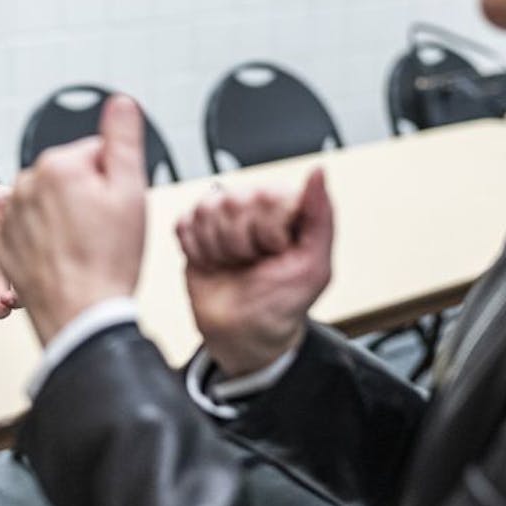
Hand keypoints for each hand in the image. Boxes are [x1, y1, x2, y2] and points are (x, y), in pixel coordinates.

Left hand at [0, 95, 147, 344]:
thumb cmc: (108, 260)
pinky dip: (48, 241)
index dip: (115, 181)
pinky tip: (66, 260)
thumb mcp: (130, 191)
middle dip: (90, 198)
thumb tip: (120, 101)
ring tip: (86, 250)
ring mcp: (11, 218)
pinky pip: (32, 231)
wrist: (81, 317)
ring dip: (68, 219)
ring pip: (51, 205)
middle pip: (72, 178)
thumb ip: (123, 138)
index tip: (118, 210)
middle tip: (105, 232)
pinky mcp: (4, 247)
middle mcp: (26, 185)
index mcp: (58, 166)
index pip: (97, 154)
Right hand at [176, 168, 333, 376]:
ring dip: (219, 249)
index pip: (267, 194)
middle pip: (233, 200)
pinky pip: (184, 223)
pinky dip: (196, 251)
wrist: (243, 335)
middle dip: (241, 242)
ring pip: (206, 210)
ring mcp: (221, 215)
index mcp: (286, 207)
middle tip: (253, 261)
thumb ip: (320, 215)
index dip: (268, 231)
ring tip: (235, 264)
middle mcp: (253, 205)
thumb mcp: (313, 266)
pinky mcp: (193, 229)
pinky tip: (214, 262)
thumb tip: (319, 171)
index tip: (277, 252)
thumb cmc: (282, 304)